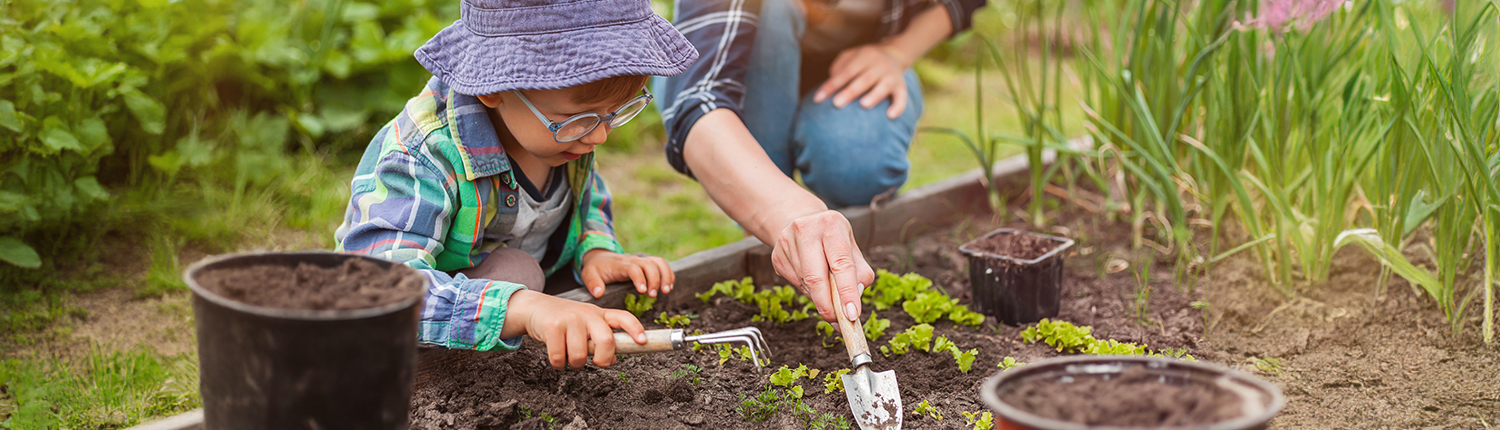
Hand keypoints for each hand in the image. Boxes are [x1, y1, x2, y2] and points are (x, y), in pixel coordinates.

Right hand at [502, 290, 646, 368]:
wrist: (535, 307)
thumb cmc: (565, 320)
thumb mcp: (586, 325)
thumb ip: (601, 340)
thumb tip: (613, 360)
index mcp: (599, 314)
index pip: (623, 317)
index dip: (635, 329)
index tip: (642, 342)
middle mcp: (587, 314)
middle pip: (606, 341)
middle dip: (603, 359)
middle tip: (596, 362)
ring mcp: (570, 319)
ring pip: (580, 355)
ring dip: (574, 364)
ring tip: (569, 356)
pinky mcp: (553, 326)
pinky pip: (559, 357)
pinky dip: (558, 363)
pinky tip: (556, 354)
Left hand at [580, 249, 675, 297]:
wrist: (599, 257)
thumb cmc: (596, 268)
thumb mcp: (588, 274)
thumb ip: (593, 283)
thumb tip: (599, 293)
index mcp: (619, 264)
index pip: (633, 268)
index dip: (640, 279)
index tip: (643, 291)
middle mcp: (632, 260)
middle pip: (649, 264)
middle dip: (655, 279)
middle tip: (654, 295)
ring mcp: (641, 260)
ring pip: (658, 262)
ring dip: (666, 275)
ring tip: (666, 291)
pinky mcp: (646, 263)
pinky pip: (661, 264)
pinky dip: (668, 274)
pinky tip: (669, 286)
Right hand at [769, 210, 875, 322]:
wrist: (803, 221)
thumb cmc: (833, 238)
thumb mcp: (852, 247)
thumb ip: (860, 273)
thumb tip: (855, 298)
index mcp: (831, 225)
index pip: (841, 264)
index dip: (847, 292)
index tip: (852, 314)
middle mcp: (806, 230)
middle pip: (816, 278)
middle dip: (828, 305)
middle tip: (839, 321)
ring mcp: (787, 243)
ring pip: (806, 284)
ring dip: (819, 298)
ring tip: (828, 293)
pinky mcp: (776, 256)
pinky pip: (795, 284)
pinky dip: (808, 291)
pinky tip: (813, 281)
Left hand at [813, 43, 911, 118]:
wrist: (894, 54)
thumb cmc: (864, 61)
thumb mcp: (851, 56)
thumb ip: (839, 67)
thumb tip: (830, 85)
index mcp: (864, 56)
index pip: (846, 72)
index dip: (831, 85)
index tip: (818, 99)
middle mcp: (879, 64)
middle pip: (864, 79)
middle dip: (850, 92)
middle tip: (836, 104)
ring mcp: (891, 75)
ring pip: (883, 86)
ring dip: (874, 95)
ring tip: (863, 105)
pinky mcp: (901, 86)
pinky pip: (902, 96)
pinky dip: (898, 106)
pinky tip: (890, 116)